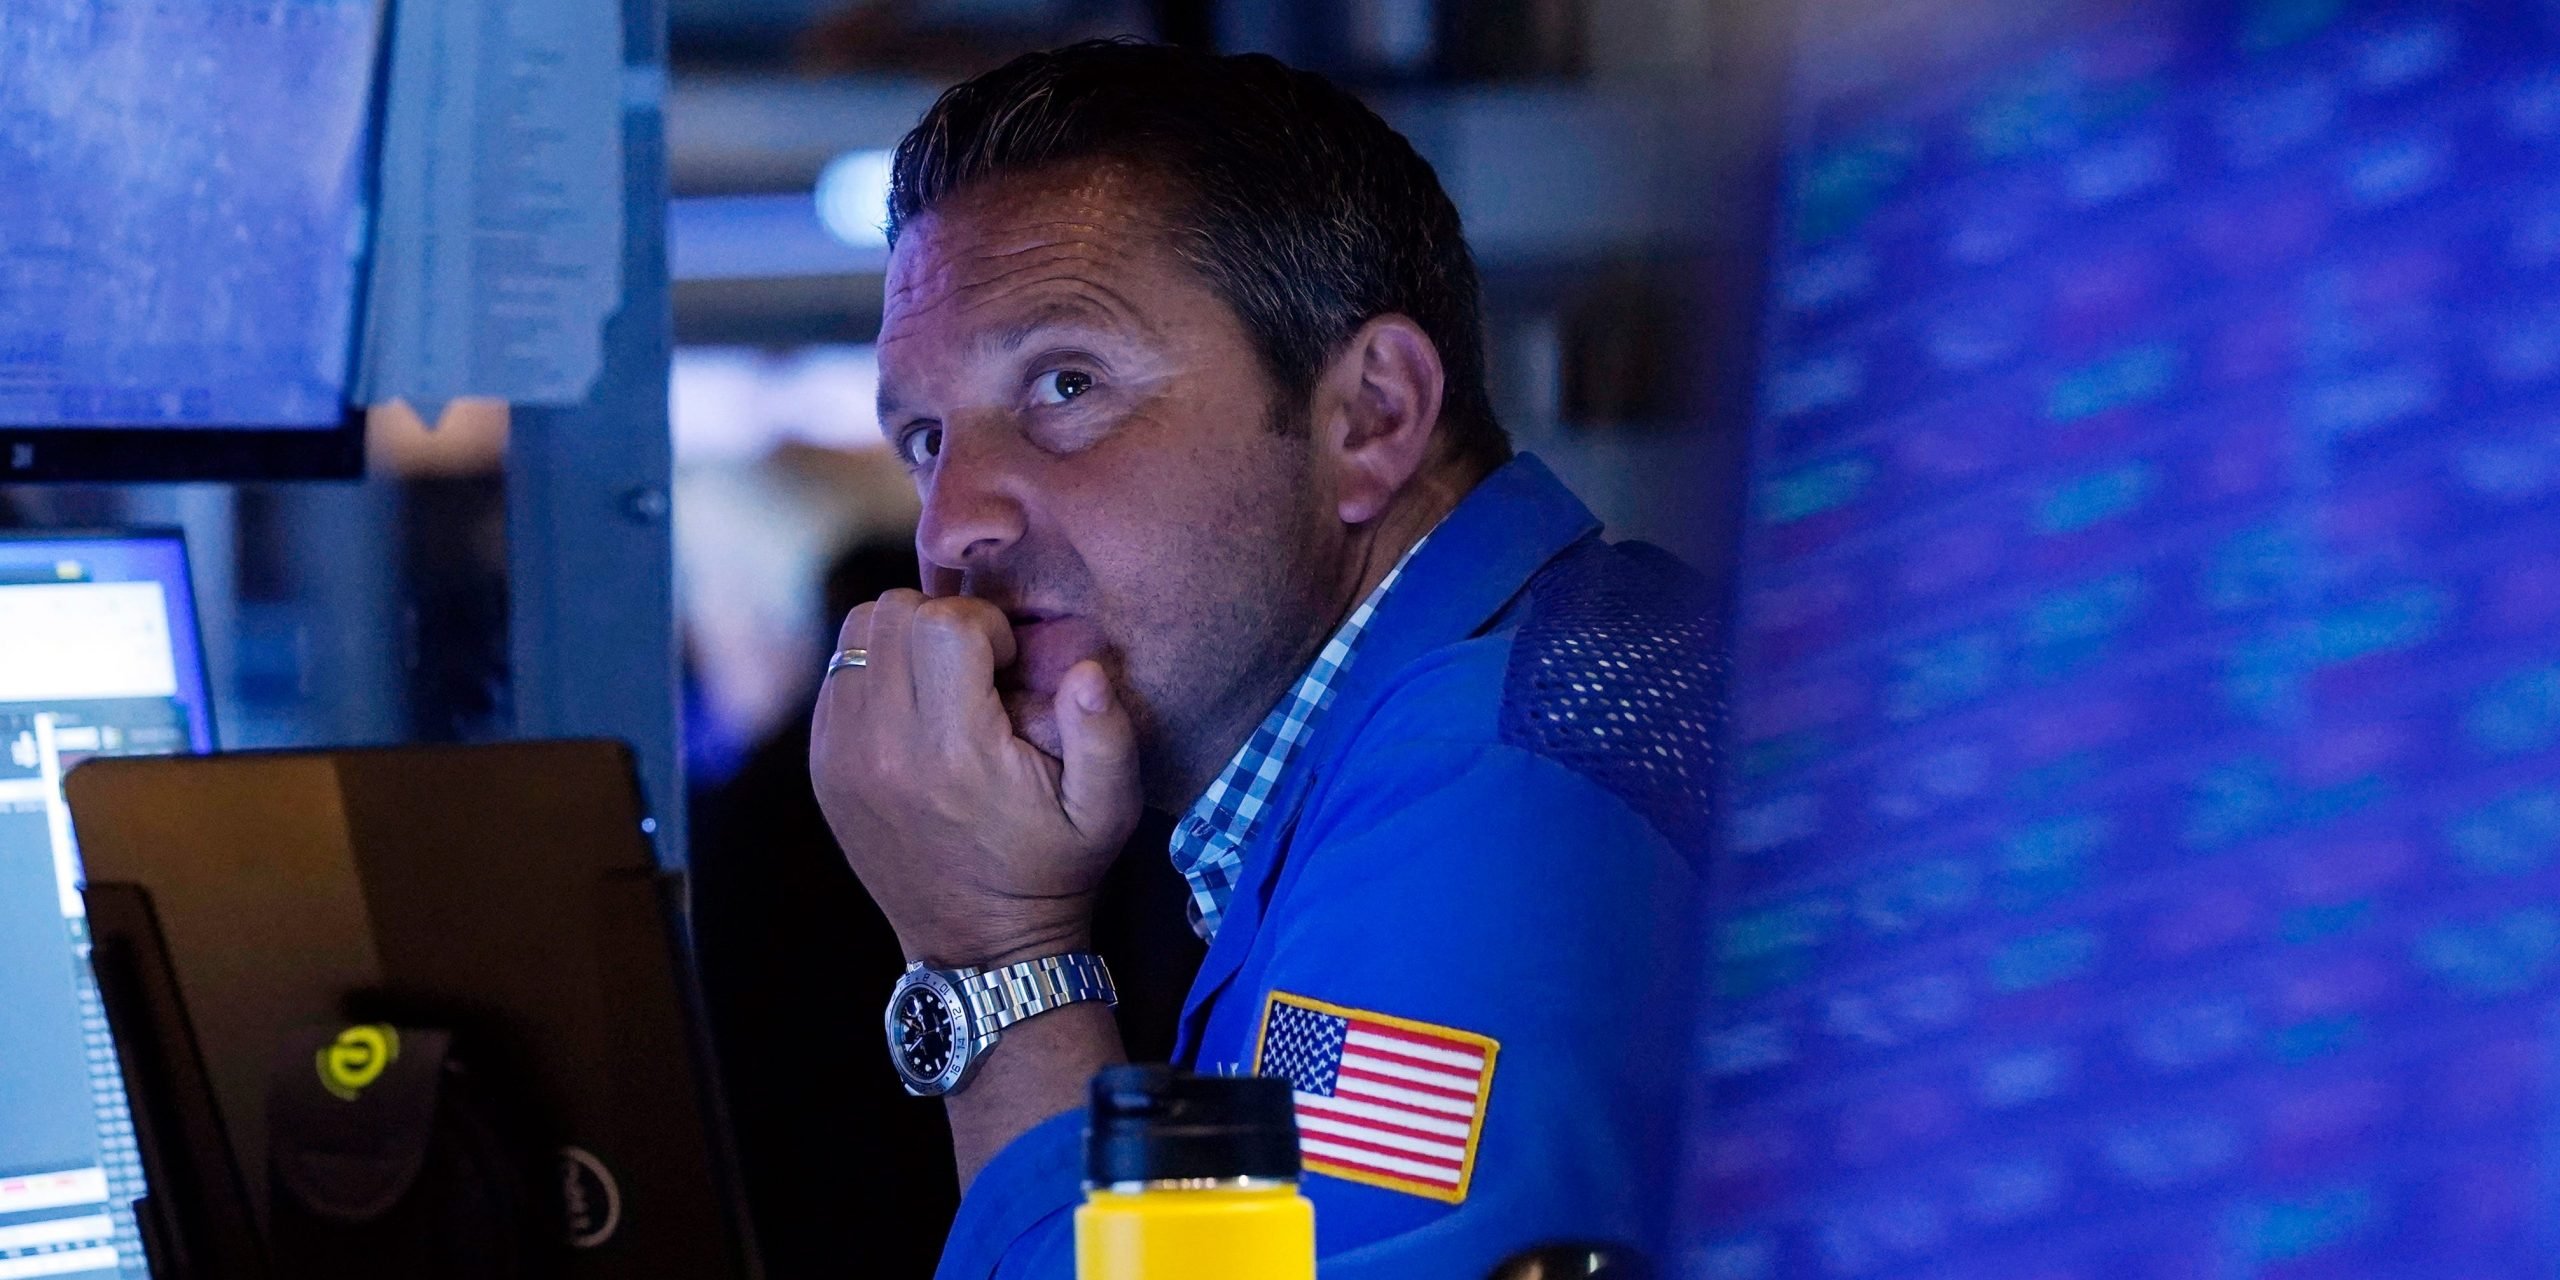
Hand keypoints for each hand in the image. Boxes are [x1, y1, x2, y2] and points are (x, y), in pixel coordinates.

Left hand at [810, 589, 1141, 964]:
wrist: (980, 946)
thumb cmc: (1051, 871)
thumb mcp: (1106, 811)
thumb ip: (1106, 734)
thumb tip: (1086, 670)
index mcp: (953, 752)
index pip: (944, 623)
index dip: (987, 626)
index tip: (1008, 666)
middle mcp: (883, 749)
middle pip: (893, 613)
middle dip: (943, 623)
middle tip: (976, 669)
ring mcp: (841, 758)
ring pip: (858, 633)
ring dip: (905, 642)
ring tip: (943, 683)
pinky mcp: (823, 766)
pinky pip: (839, 675)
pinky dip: (876, 673)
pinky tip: (915, 712)